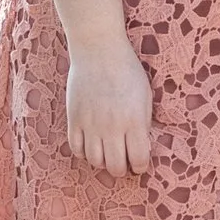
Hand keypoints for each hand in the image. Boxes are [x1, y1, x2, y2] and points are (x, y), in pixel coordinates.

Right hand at [66, 43, 153, 175]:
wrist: (98, 49)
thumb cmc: (127, 71)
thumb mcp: (145, 96)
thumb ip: (143, 123)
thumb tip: (142, 148)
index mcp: (134, 120)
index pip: (139, 159)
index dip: (141, 167)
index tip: (139, 165)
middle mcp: (112, 126)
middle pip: (115, 166)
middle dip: (121, 169)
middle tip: (123, 163)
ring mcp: (90, 124)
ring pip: (94, 161)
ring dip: (102, 162)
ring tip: (107, 153)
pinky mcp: (74, 118)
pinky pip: (76, 149)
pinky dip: (84, 152)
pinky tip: (91, 144)